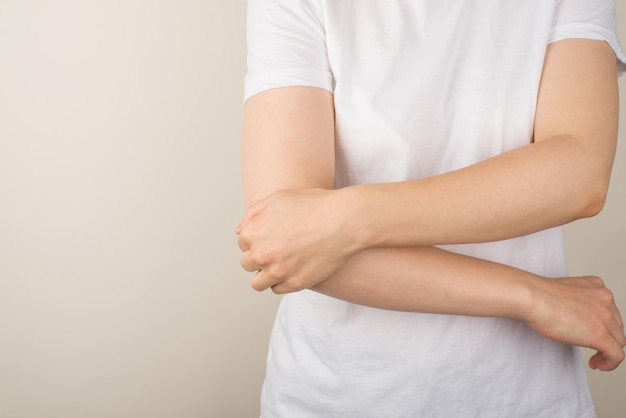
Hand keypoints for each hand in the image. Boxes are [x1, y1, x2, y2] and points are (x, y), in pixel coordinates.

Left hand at [236, 188, 359, 293]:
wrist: (345, 220)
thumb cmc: (314, 204)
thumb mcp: (278, 198)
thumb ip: (253, 214)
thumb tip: (239, 232)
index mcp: (252, 233)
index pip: (243, 244)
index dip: (258, 240)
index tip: (274, 236)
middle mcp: (261, 254)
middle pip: (248, 264)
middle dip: (260, 257)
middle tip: (280, 249)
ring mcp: (278, 272)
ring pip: (258, 283)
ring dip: (266, 275)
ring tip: (282, 264)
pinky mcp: (295, 284)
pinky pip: (278, 289)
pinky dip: (283, 281)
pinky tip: (295, 268)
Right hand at [525, 276, 624, 370]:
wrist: (533, 297)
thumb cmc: (539, 295)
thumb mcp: (565, 292)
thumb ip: (576, 302)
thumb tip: (574, 318)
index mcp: (596, 286)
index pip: (610, 311)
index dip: (603, 325)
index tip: (592, 332)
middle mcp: (605, 300)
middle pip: (616, 326)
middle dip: (607, 338)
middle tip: (594, 348)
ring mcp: (605, 317)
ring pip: (618, 341)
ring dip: (608, 352)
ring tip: (595, 359)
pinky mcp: (600, 335)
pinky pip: (616, 355)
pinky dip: (610, 363)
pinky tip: (598, 364)